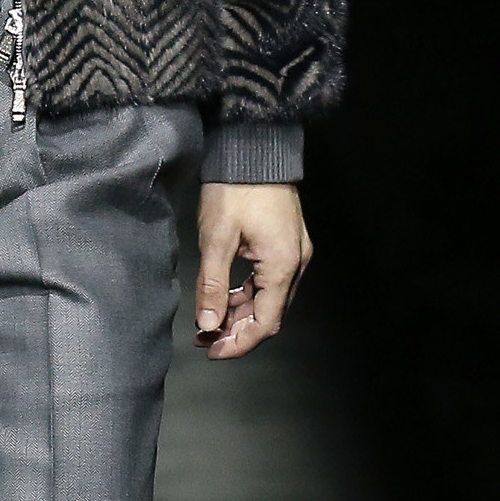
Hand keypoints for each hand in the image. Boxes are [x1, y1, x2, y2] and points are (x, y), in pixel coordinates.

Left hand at [194, 182, 311, 359]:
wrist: (253, 149)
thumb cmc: (235, 189)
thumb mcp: (216, 239)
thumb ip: (213, 285)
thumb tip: (208, 323)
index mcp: (282, 266)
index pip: (265, 324)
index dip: (239, 344)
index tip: (212, 351)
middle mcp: (295, 264)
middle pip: (270, 315)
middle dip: (237, 332)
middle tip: (204, 338)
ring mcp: (294, 253)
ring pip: (269, 298)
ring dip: (241, 313)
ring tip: (209, 321)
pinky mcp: (285, 243)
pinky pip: (268, 280)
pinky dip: (248, 294)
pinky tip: (225, 297)